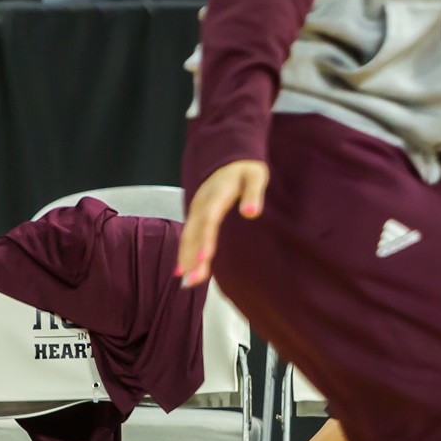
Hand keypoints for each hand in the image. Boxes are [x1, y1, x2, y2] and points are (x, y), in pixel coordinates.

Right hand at [178, 161, 267, 286]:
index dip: (205, 238)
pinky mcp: (196, 216)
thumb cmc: (246, 170)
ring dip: (186, 258)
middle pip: (194, 232)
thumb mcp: (256, 176)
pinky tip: (184, 271)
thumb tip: (251, 213)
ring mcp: (196, 210)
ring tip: (187, 282)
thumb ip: (254, 193)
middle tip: (192, 279)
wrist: (230, 159)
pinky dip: (184, 253)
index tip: (205, 258)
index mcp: (216, 195)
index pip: (209, 219)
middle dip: (191, 256)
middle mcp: (201, 204)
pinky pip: (188, 236)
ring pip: (187, 236)